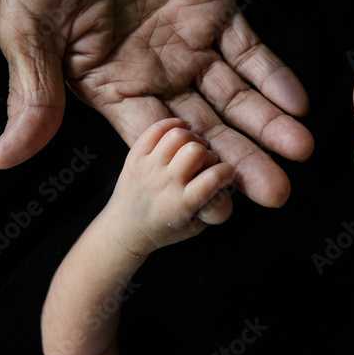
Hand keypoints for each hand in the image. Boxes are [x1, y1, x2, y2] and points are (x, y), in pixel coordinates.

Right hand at [0, 0, 312, 206]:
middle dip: (241, 159)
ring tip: (300, 152)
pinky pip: (249, 46)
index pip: (156, 144)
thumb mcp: (28, 27)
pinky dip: (273, 73)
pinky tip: (298, 102)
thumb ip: (33, 93)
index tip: (221, 213)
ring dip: (267, 123)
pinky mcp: (213, 4)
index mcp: (108, 86)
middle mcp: (153, 72)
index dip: (188, 177)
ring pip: (234, 93)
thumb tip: (3, 160)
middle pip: (205, 126)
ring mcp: (187, 40)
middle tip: (277, 194)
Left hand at [107, 118, 234, 256]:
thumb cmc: (165, 229)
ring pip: (177, 135)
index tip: (226, 174)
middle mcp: (165, 183)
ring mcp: (148, 167)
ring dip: (191, 138)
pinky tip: (182, 129)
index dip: (227, 172)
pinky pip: (156, 129)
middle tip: (206, 161)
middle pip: (195, 151)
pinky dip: (172, 124)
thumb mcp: (196, 227)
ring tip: (193, 147)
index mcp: (181, 204)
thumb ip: (215, 206)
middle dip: (208, 153)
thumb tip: (228, 181)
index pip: (213, 178)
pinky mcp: (135, 156)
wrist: (125, 229)